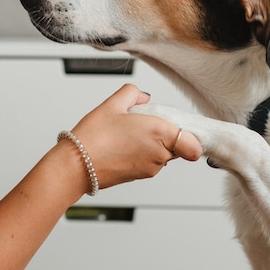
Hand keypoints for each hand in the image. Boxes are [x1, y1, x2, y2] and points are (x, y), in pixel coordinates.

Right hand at [67, 84, 201, 190]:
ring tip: (128, 137)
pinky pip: (150, 164)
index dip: (190, 138)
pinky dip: (142, 155)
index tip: (178, 129)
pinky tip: (122, 147)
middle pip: (177, 146)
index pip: (193, 144)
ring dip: (152, 146)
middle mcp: (159, 154)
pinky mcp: (140, 177)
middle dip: (165, 136)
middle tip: (144, 127)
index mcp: (159, 132)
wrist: (76, 166)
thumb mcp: (112, 104)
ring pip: (163, 155)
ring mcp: (150, 168)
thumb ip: (132, 93)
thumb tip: (143, 97)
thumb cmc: (93, 137)